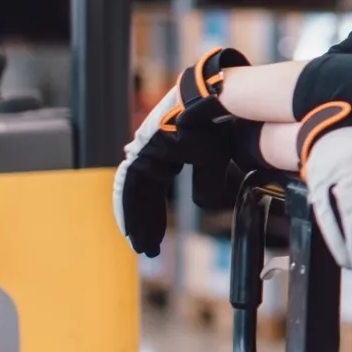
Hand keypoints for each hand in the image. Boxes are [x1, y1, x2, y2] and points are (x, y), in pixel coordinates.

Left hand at [112, 48, 263, 257]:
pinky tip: (132, 228)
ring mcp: (145, 148)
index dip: (155, 215)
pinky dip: (129, 207)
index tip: (156, 239)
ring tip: (140, 244)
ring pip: (134, 192)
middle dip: (146, 222)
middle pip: (143, 193)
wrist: (220, 103)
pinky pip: (128, 184)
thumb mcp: (214, 161)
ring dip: (137, 219)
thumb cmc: (222, 125)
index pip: (155, 189)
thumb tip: (202, 203)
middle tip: (148, 248)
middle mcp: (152, 150)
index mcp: (169, 151)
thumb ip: (206, 182)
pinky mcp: (142, 148)